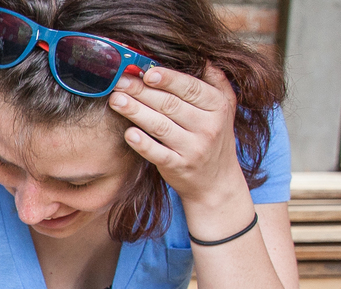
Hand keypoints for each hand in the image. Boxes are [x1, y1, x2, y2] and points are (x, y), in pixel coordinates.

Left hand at [108, 65, 248, 204]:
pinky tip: (128, 133)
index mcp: (217, 107)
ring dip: (135, 111)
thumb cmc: (214, 136)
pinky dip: (142, 143)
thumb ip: (214, 81)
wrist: (218, 180)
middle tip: (119, 81)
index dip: (168, 79)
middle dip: (142, 91)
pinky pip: (157, 153)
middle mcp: (208, 127)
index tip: (147, 72)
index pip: (190, 88)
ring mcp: (193, 148)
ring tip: (116, 100)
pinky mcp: (178, 166)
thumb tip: (201, 56)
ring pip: (160, 126)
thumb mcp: (224, 107)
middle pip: (170, 104)